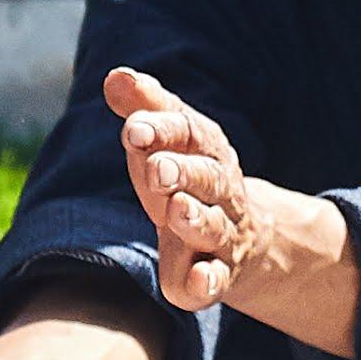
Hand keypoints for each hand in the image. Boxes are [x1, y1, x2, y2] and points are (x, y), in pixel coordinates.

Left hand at [107, 67, 255, 313]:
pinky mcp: (218, 275)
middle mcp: (219, 189)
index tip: (133, 128)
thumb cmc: (191, 180)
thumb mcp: (173, 143)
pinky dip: (207, 282)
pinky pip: (215, 281)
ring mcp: (221, 234)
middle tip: (156, 169)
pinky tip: (196, 283)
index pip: (188, 133)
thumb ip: (147, 109)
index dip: (162, 129)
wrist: (246, 238)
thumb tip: (115, 76)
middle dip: (181, 172)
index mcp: (206, 151)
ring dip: (195, 219)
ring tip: (176, 211)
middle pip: (205, 177)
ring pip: (211, 226)